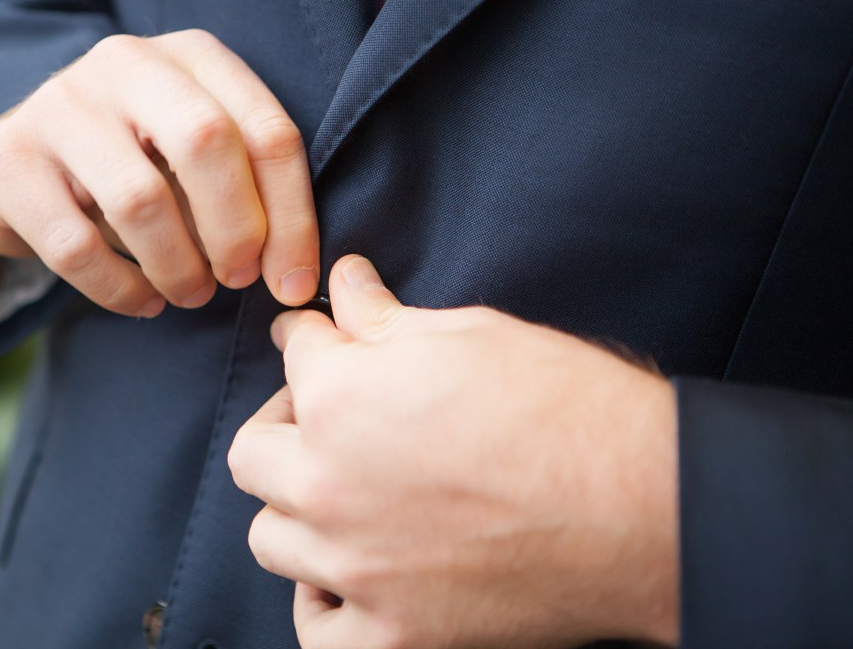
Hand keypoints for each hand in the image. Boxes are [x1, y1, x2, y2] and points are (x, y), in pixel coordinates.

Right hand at [0, 29, 319, 316]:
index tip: (293, 281)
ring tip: (189, 292)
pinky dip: (120, 290)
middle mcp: (125, 62)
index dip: (292, 216)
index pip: (267, 130)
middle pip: (205, 143)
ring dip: (178, 267)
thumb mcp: (194, 154)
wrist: (18, 160)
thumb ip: (248, 189)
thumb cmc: (134, 164)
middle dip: (235, 230)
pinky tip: (141, 301)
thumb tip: (293, 274)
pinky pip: (76, 246)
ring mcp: (58, 104)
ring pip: (140, 200)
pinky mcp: (7, 159)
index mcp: (192, 54)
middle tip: (237, 279)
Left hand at [229, 255, 679, 648]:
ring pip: (271, 537)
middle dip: (285, 425)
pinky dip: (323, 601)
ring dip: (295, 510)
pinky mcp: (395, 633)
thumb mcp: (470, 335)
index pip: (293, 356)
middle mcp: (327, 483)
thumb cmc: (567, 409)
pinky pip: (316, 629)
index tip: (323, 344)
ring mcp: (355, 566)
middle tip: (327, 417)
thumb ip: (386, 318)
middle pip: (254, 453)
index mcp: (339, 398)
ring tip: (341, 495)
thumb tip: (347, 285)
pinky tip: (347, 575)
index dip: (312, 342)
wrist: (645, 506)